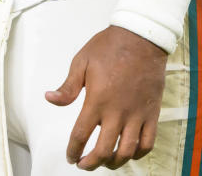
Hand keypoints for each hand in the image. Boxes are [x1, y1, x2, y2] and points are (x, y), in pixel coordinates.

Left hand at [44, 25, 167, 169]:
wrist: (141, 38)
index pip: (82, 134)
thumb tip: (50, 99)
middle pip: (105, 150)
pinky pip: (148, 142)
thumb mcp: (81, 62)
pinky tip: (128, 153)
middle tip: (84, 164)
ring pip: (127, 151)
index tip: (70, 157)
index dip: (74, 150)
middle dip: (92, 163)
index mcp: (97, 100)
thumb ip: (68, 87)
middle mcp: (118, 112)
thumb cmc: (108, 48)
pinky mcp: (152, 113)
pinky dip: (138, 154)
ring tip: (105, 162)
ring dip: (115, 162)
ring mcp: (137, 114)